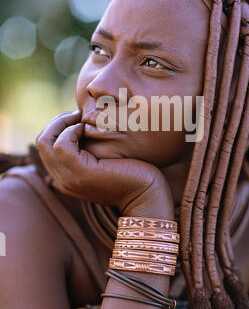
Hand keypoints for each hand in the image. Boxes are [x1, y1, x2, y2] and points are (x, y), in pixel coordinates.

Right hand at [35, 110, 173, 218]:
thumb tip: (84, 124)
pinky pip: (62, 145)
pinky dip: (72, 131)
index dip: (58, 126)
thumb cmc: (133, 173)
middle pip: (42, 141)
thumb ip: (90, 149)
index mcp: (66, 177)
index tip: (78, 118)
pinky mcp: (80, 173)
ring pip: (46, 141)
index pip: (46, 145)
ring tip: (83, 119)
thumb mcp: (105, 159)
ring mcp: (69, 178)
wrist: (146, 194)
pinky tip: (88, 129)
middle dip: (58, 121)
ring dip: (63, 123)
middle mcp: (62, 180)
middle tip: (78, 113)